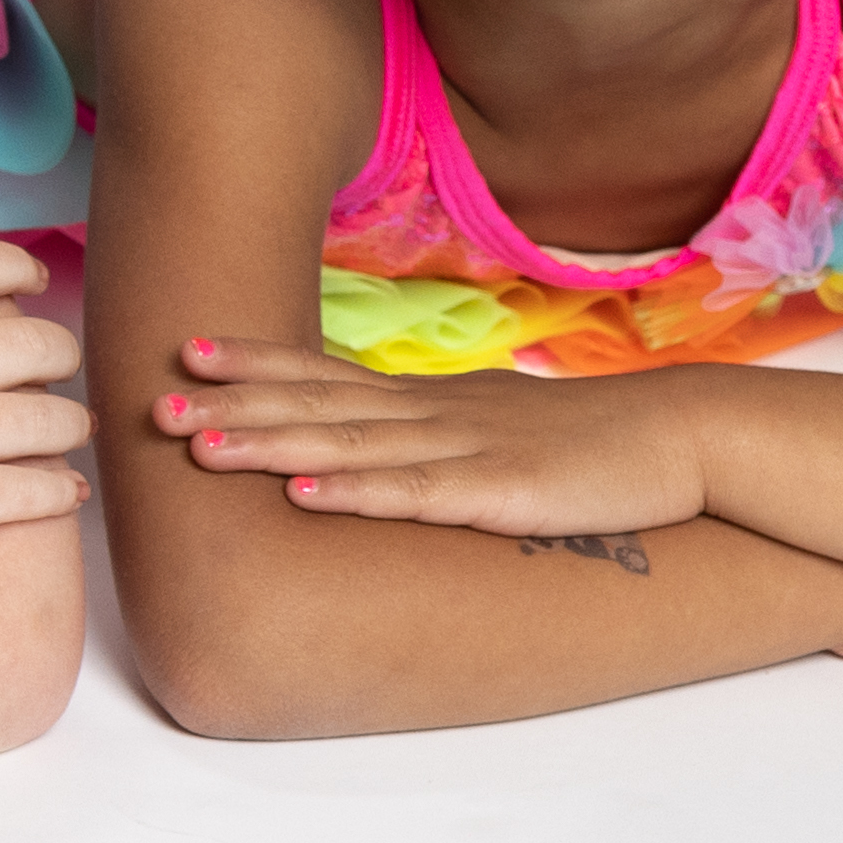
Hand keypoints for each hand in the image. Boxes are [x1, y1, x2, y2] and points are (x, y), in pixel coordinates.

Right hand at [0, 187, 89, 585]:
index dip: (9, 263)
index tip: (30, 276)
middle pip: (20, 340)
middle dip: (58, 348)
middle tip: (64, 360)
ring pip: (35, 419)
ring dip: (67, 422)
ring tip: (72, 429)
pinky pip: (18, 492)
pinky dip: (52, 489)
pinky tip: (63, 491)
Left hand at [154, 331, 712, 543]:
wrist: (686, 437)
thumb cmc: (587, 439)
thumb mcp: (493, 425)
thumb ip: (429, 430)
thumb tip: (366, 441)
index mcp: (430, 400)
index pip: (326, 373)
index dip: (256, 361)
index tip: (185, 348)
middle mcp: (435, 415)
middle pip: (319, 404)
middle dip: (236, 402)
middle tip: (155, 400)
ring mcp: (467, 450)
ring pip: (350, 445)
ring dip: (272, 444)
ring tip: (201, 444)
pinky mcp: (501, 493)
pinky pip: (415, 494)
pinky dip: (356, 492)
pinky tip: (304, 494)